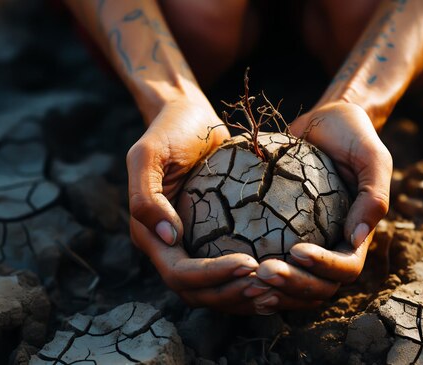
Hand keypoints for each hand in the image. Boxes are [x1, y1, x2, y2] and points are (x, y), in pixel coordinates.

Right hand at [126, 99, 266, 313]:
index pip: (179, 273)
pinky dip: (249, 282)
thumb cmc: (170, 131)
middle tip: (269, 286)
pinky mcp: (210, 241)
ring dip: (242, 297)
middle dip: (231, 294)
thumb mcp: (148, 154)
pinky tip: (277, 278)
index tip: (250, 263)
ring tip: (276, 289)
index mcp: (149, 236)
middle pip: (197, 293)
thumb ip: (146, 196)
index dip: (211, 277)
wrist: (188, 117)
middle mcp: (168, 249)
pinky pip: (228, 272)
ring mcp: (190, 247)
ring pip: (213, 291)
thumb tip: (167, 237)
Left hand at [252, 102, 391, 313]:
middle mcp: (333, 247)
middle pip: (319, 287)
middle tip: (262, 273)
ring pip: (296, 287)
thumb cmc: (353, 136)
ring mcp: (309, 246)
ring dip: (275, 291)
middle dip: (293, 286)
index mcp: (357, 235)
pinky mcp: (284, 238)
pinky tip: (236, 274)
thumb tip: (358, 238)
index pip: (346, 267)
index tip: (297, 252)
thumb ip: (374, 195)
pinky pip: (275, 266)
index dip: (325, 268)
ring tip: (248, 281)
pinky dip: (258, 277)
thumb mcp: (372, 157)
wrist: (326, 121)